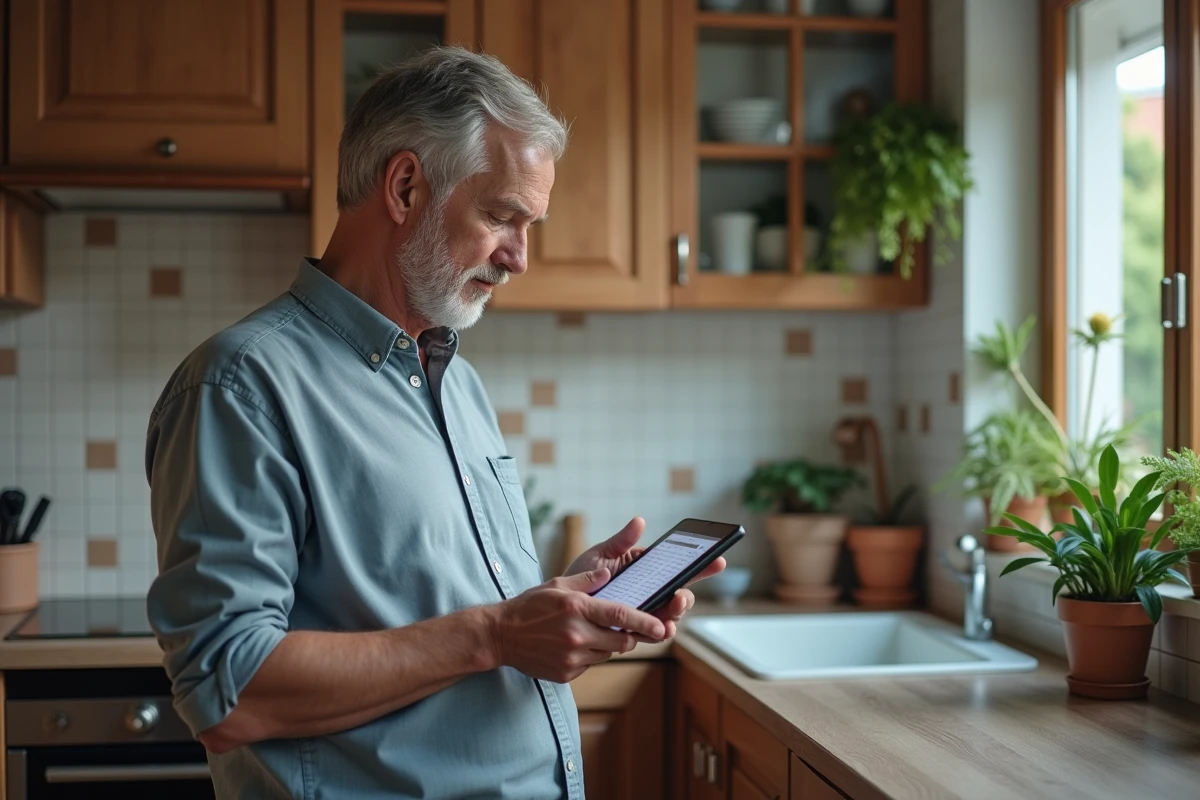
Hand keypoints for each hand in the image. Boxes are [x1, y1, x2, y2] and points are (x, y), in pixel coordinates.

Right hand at [489, 568, 666, 682]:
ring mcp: (571, 657)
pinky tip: (572, 646)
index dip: (645, 622)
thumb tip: (609, 574)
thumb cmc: (529, 606)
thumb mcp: (557, 585)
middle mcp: (577, 634)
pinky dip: (590, 656)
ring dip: (607, 645)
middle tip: (627, 629)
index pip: (621, 616)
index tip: (662, 627)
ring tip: (590, 633)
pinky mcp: (566, 673)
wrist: (500, 635)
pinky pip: (590, 665)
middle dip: (630, 636)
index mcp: (577, 608)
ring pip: (607, 654)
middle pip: (622, 641)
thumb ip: (587, 581)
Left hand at [564, 517, 726, 640]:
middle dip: (686, 596)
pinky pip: (651, 634)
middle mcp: (649, 593)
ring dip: (675, 615)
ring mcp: (642, 613)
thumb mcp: (599, 554)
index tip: (718, 559)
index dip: (701, 565)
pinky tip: (661, 629)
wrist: (557, 607)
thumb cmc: (579, 577)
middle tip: (681, 594)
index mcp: (646, 571)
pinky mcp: (632, 631)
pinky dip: (659, 632)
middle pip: (679, 596)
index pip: (677, 568)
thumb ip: (620, 541)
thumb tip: (639, 521)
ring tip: (671, 612)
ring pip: (669, 617)